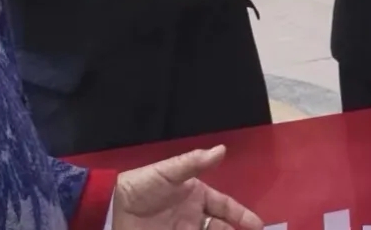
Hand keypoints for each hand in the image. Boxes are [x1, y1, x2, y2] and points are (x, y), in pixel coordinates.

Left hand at [113, 145, 262, 229]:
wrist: (112, 210)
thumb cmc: (141, 187)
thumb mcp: (168, 172)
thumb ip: (194, 162)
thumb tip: (222, 149)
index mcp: (195, 195)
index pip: (225, 206)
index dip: (242, 215)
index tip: (258, 226)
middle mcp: (193, 217)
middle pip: (221, 228)